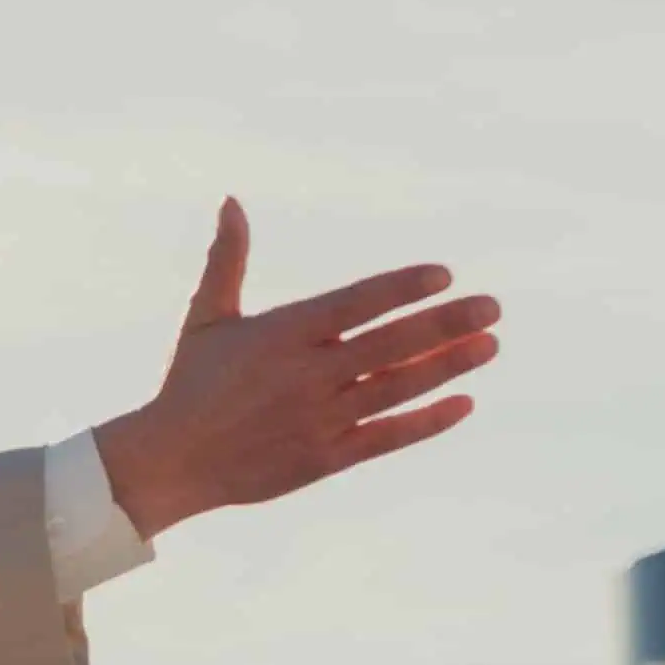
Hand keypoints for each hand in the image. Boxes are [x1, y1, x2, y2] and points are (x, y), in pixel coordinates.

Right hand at [92, 198, 500, 537]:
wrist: (171, 462)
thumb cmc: (188, 385)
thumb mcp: (207, 317)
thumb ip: (228, 260)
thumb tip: (233, 201)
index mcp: (284, 333)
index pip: (357, 303)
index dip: (401, 289)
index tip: (444, 275)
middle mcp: (309, 374)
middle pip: (391, 344)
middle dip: (446, 323)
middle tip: (493, 307)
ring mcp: (320, 419)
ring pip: (397, 388)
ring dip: (447, 365)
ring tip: (489, 345)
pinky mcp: (324, 459)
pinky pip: (386, 438)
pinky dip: (426, 422)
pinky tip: (463, 402)